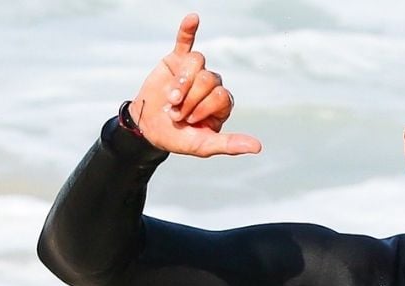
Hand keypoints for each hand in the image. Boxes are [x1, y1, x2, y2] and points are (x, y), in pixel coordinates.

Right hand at [128, 13, 261, 156]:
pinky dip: (188, 30)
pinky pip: (185, 42)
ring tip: (171, 98)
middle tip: (177, 112)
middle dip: (190, 99)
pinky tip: (193, 19)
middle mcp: (212, 84)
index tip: (189, 121)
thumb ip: (228, 144)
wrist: (147, 127)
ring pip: (197, 63)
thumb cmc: (177, 137)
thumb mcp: (202, 146)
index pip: (221, 95)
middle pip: (209, 79)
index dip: (203, 107)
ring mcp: (195, 71)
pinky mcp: (177, 60)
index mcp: (222, 103)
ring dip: (181, 83)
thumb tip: (257, 148)